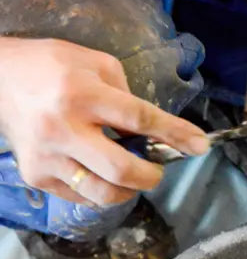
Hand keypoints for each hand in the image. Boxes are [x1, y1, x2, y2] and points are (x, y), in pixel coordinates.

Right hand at [0, 37, 208, 206]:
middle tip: (158, 169)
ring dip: (128, 190)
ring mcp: (47, 157)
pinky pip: (81, 196)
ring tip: (132, 174)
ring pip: (101, 193)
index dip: (174, 134)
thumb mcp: (95, 62)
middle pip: (121, 169)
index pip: (139, 119)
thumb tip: (152, 128)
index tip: (199, 146)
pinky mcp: (36, 176)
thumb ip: (126, 94)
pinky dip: (101, 190)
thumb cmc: (52, 66)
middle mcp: (63, 128)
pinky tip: (101, 173)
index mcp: (83, 93)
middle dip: (152, 175)